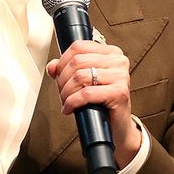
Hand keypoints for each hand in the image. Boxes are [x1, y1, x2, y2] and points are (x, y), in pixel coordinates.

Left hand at [47, 41, 140, 167]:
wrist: (117, 126)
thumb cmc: (101, 103)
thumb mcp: (83, 82)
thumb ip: (67, 69)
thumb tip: (52, 66)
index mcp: (111, 53)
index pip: (79, 47)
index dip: (62, 61)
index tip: (58, 75)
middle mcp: (118, 61)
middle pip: (77, 61)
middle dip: (63, 79)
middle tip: (62, 93)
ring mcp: (121, 76)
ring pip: (80, 76)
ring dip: (66, 92)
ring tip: (66, 101)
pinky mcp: (120, 92)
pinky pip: (86, 93)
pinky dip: (72, 102)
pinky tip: (69, 108)